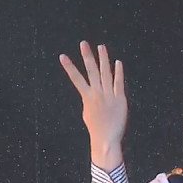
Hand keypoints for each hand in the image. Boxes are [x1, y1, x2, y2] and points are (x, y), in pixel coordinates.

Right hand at [59, 41, 127, 168]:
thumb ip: (89, 99)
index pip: (76, 78)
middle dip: (87, 56)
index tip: (62, 56)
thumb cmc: (96, 127)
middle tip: (83, 43)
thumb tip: (89, 91)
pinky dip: (118, 72)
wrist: (106, 138)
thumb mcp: (87, 112)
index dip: (69, 67)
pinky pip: (119, 82)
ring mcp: (109, 95)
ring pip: (106, 73)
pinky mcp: (120, 98)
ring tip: (101, 46)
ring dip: (103, 59)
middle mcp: (97, 93)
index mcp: (87, 97)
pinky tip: (118, 62)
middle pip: (91, 71)